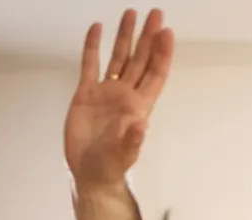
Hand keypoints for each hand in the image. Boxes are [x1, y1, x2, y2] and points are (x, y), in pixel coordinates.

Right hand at [64, 9, 172, 189]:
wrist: (88, 172)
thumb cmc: (110, 166)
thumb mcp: (124, 155)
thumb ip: (133, 140)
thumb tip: (141, 125)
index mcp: (139, 106)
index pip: (154, 73)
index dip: (161, 53)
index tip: (166, 32)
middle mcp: (125, 94)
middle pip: (140, 59)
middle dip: (148, 36)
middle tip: (156, 13)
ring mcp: (106, 92)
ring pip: (118, 57)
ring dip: (125, 36)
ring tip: (131, 13)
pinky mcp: (86, 94)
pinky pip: (90, 65)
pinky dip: (93, 46)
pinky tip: (97, 29)